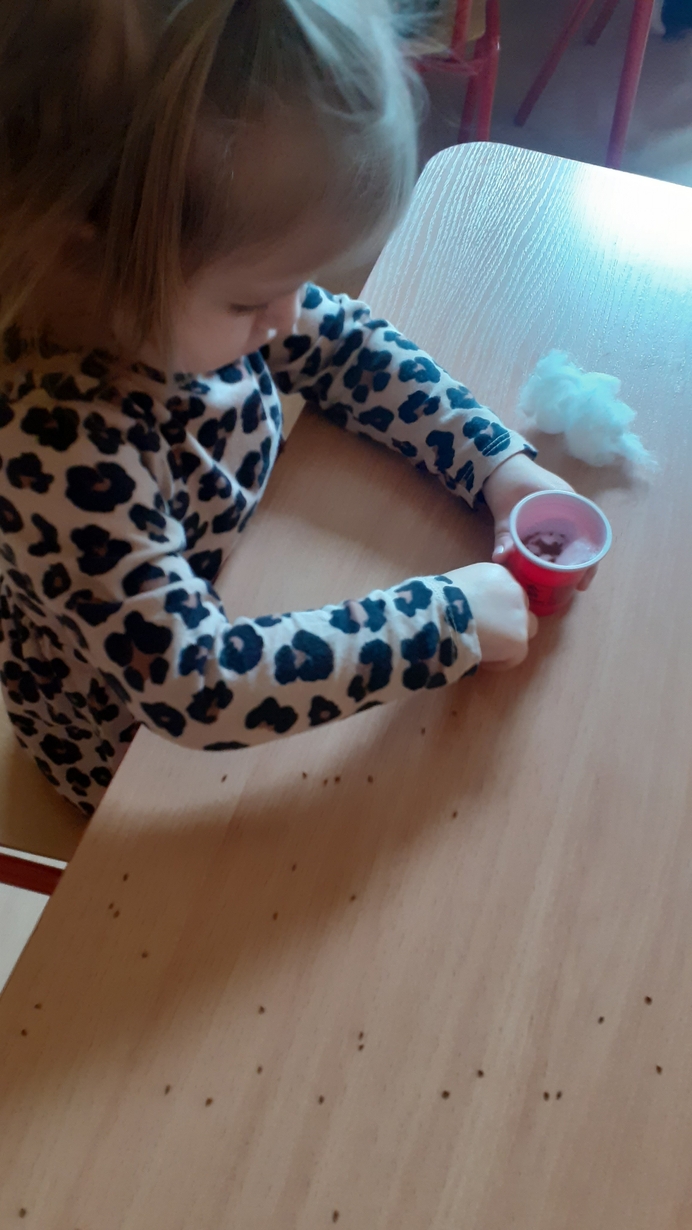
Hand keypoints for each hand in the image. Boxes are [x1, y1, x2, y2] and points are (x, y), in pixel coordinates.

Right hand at [448, 562, 537, 670]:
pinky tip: (482, 659)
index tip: (480, 617)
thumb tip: (471, 605)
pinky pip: (516, 656)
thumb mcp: (457, 582)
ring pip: (524, 631)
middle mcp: (516, 591)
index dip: (495, 607)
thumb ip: (473, 591)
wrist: (440, 615)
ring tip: (486, 648)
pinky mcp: (519, 641)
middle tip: (487, 633)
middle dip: (507, 621)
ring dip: (508, 640)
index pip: (507, 591)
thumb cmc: (438, 598)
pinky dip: (500, 660)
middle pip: (521, 609)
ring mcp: (521, 617)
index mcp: (499, 574)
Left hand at [482, 453, 596, 591]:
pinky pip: (562, 535)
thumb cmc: (506, 480)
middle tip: (574, 586)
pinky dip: (560, 550)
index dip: (591, 558)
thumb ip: (503, 534)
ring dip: (571, 559)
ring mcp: (561, 508)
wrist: (497, 462)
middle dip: (582, 564)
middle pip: (584, 538)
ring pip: (574, 538)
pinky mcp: (551, 513)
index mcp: (566, 499)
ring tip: (566, 581)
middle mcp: (569, 504)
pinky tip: (554, 567)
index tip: (584, 579)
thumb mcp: (504, 509)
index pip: (591, 530)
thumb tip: (500, 559)